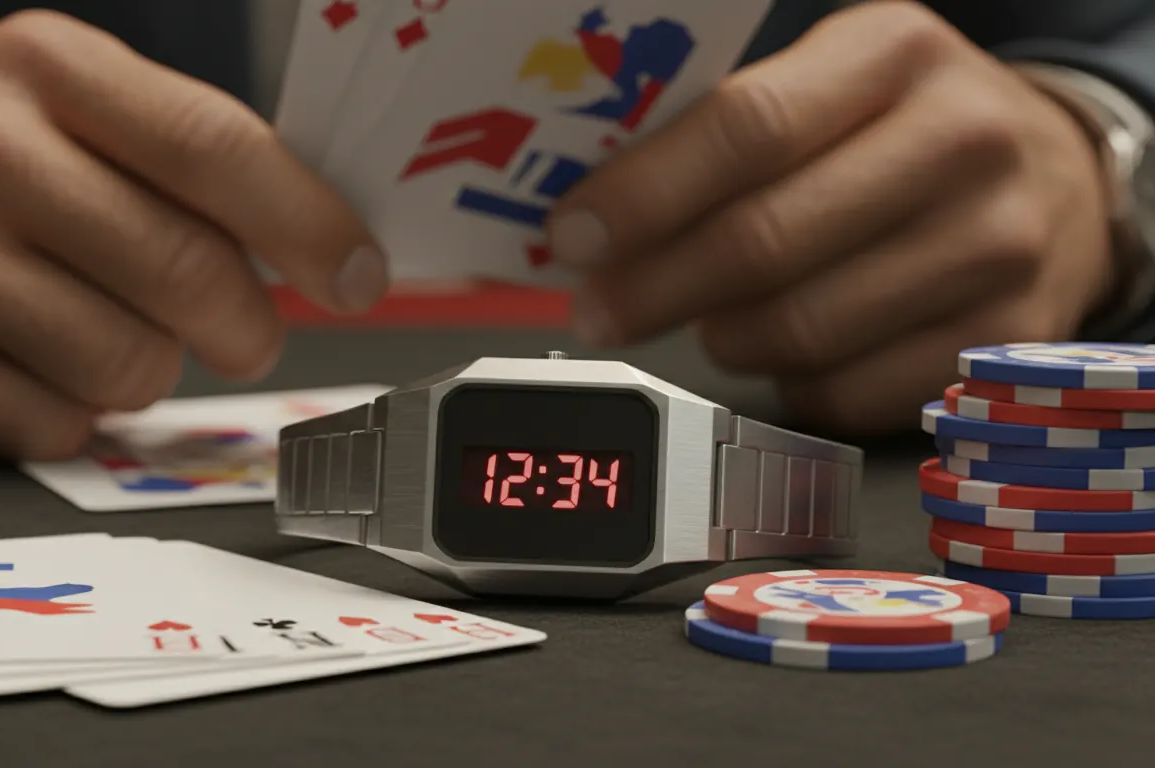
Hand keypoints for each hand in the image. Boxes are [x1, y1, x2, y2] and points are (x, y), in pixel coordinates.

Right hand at [0, 10, 386, 458]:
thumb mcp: (63, 111)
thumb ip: (184, 158)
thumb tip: (326, 244)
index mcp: (46, 67)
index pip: (217, 147)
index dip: (310, 225)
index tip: (358, 276)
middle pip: (188, 271)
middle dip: (244, 324)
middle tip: (241, 331)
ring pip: (130, 363)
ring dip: (148, 369)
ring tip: (104, 331)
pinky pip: (56, 423)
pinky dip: (74, 413)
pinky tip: (36, 365)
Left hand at [545, 2, 1112, 433]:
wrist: (1051, 178)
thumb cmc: (904, 129)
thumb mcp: (826, 84)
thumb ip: (719, 135)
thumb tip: (593, 222)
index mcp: (894, 53)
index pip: (746, 129)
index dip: (642, 196)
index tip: (572, 240)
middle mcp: (960, 143)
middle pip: (763, 243)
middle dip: (654, 289)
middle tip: (597, 311)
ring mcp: (992, 248)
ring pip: (799, 330)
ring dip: (721, 337)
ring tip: (705, 318)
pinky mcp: (1000, 340)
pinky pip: (848, 392)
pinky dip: (791, 381)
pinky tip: (787, 348)